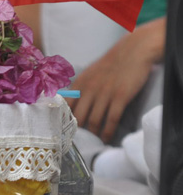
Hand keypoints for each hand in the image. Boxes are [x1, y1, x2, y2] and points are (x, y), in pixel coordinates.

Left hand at [69, 17, 164, 142]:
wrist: (132, 52)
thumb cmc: (110, 64)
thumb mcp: (89, 74)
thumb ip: (79, 88)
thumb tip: (70, 103)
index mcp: (79, 84)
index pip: (65, 106)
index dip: (63, 120)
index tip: (61, 131)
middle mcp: (89, 89)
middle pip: (78, 116)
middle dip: (76, 131)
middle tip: (77, 142)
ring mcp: (104, 94)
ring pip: (94, 120)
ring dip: (93, 134)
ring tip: (93, 143)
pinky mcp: (120, 97)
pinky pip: (112, 119)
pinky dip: (108, 131)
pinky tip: (107, 138)